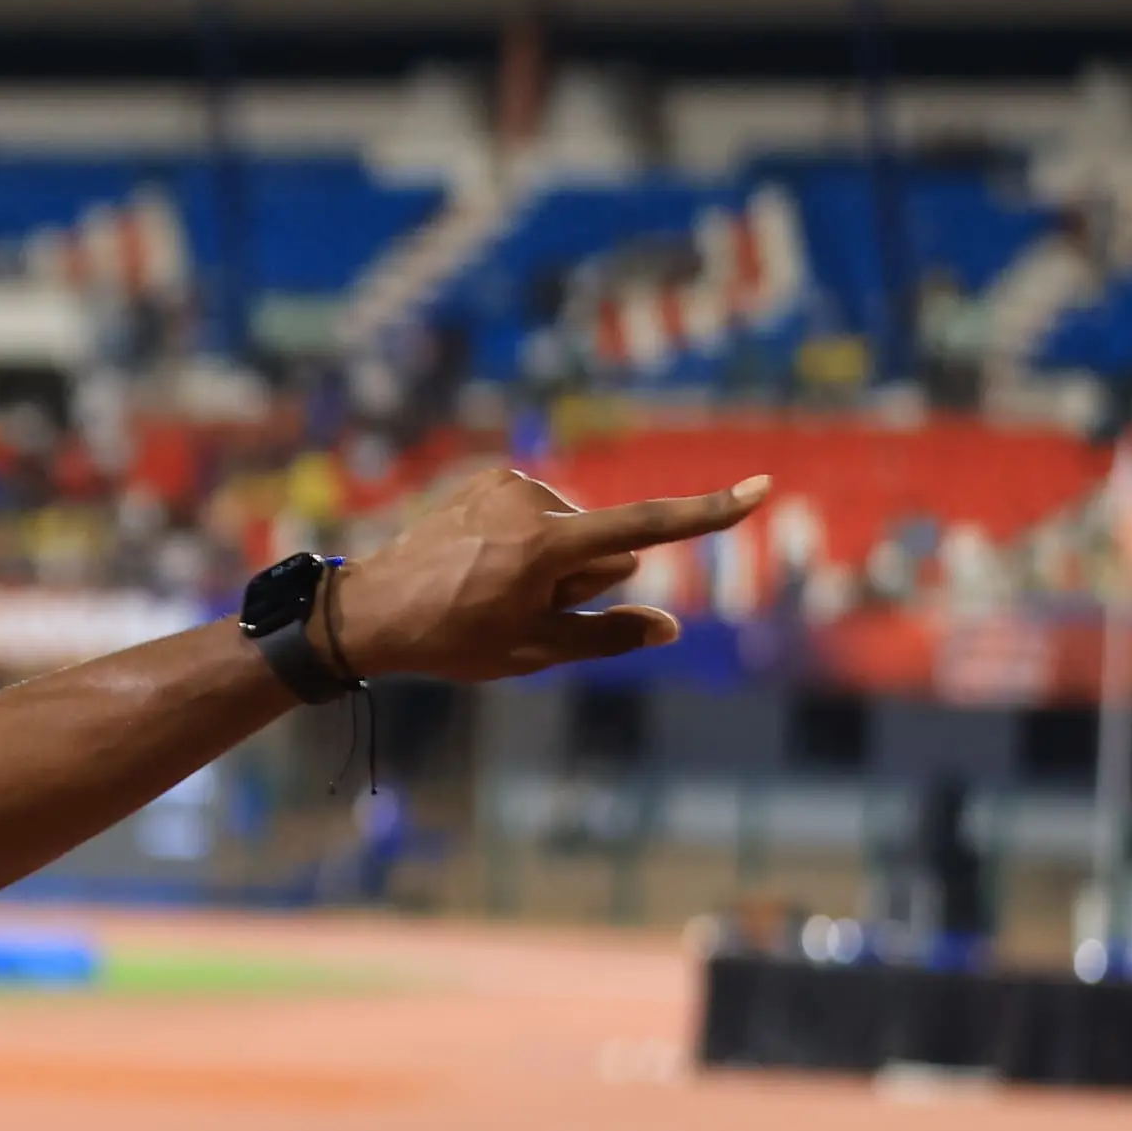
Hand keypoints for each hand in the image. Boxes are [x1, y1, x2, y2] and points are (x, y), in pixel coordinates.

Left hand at [330, 465, 768, 683]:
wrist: (370, 609)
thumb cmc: (451, 638)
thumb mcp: (533, 652)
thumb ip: (607, 637)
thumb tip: (670, 627)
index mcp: (547, 544)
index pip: (646, 528)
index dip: (708, 514)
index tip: (761, 488)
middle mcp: (532, 500)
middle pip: (602, 548)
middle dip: (580, 581)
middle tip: (515, 609)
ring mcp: (507, 484)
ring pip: (571, 531)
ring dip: (550, 563)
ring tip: (490, 588)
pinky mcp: (490, 478)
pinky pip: (538, 515)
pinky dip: (525, 542)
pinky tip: (480, 565)